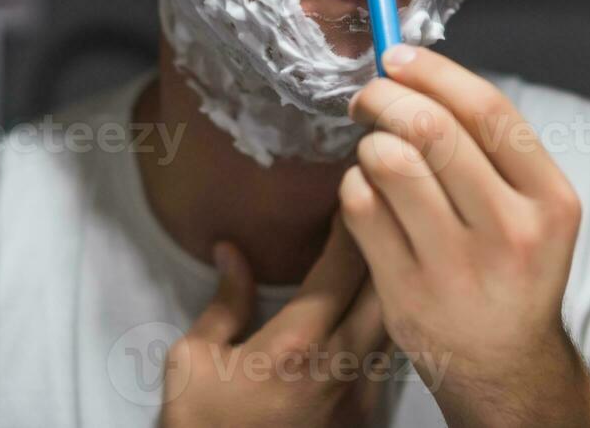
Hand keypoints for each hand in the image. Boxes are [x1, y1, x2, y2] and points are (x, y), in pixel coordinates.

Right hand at [159, 217, 391, 427]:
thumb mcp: (192, 362)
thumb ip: (224, 301)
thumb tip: (234, 250)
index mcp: (295, 346)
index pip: (342, 267)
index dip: (353, 221)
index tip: (355, 186)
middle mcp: (341, 367)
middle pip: (387, 286)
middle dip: (389, 240)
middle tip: (383, 203)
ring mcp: (361, 395)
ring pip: (397, 320)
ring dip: (395, 280)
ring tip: (392, 243)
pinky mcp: (368, 416)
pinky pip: (391, 354)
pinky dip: (390, 321)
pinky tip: (384, 301)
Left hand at [342, 45, 589, 427]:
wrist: (505, 364)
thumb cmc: (512, 266)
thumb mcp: (536, 208)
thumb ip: (494, 147)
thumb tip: (421, 71)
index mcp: (549, 199)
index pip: (488, 110)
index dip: (433, 71)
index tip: (397, 57)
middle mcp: (510, 232)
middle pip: (433, 129)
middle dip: (386, 97)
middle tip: (369, 98)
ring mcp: (457, 266)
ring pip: (390, 163)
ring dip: (369, 143)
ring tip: (374, 151)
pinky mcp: (406, 293)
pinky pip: (359, 209)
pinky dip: (352, 185)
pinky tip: (366, 193)